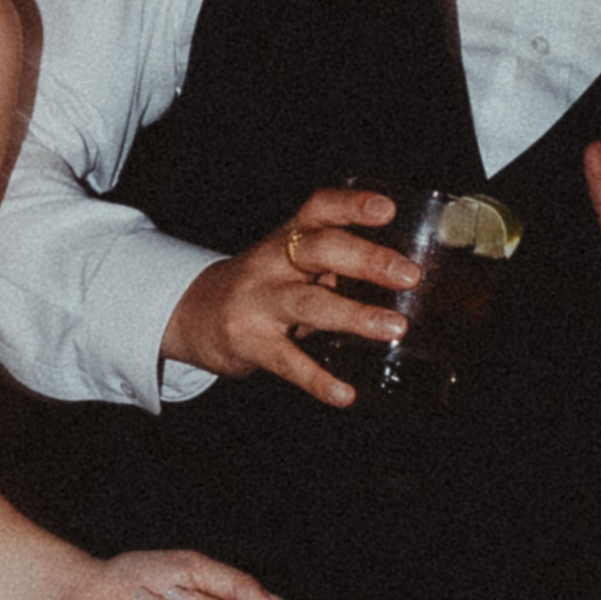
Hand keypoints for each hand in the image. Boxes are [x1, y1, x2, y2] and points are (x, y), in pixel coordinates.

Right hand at [161, 189, 414, 410]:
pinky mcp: (248, 342)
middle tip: (408, 276)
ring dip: (354, 315)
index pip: (320, 209)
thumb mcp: (289, 262)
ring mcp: (258, 302)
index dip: (352, 205)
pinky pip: (287, 362)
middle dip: (366, 260)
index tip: (386, 209)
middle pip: (319, 249)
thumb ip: (335, 264)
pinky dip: (318, 379)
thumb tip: (400, 277)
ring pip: (307, 303)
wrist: (191, 312)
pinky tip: (344, 394)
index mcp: (288, 238)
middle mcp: (272, 262)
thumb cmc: (260, 284)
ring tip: (394, 328)